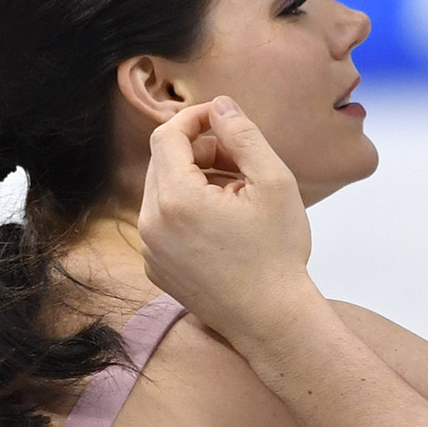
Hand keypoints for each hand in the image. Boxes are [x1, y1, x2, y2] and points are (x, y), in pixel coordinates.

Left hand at [138, 98, 322, 350]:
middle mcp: (151, 225)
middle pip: (163, 162)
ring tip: (238, 195)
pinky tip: (225, 225)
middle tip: (240, 161)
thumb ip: (243, 134)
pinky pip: (163, 223)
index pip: (167, 135)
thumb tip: (220, 105)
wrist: (272, 321)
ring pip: (163, 192)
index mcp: (174, 200)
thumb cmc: (277, 254)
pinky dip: (188, 211)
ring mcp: (150, 250)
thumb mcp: (273, 182)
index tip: (223, 120)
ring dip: (195, 181)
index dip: (195, 118)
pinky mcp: (156, 269)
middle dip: (199, 151)